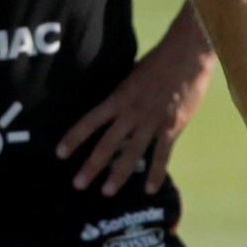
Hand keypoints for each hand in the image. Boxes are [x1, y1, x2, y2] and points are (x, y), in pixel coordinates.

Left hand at [57, 36, 213, 195]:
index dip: (74, 138)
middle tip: (78, 184)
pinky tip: (149, 189)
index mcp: (117, 99)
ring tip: (107, 191)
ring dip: (118, 175)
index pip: (89, 121)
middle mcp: (130, 113)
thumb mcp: (130, 78)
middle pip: (106, 144)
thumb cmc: (157, 62)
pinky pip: (161, 155)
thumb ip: (121, 98)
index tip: (60, 153)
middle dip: (91, 166)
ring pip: (131, 154)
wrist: (186, 55)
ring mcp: (151, 122)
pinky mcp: (171, 127)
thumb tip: (111, 113)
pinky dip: (156, 174)